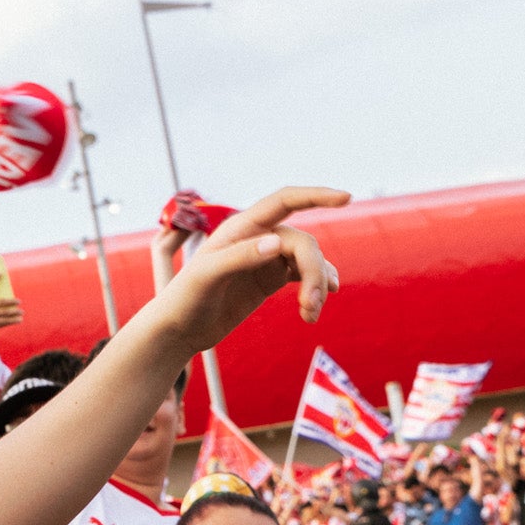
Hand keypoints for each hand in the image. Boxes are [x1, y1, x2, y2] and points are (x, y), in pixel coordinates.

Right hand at [0, 291, 23, 348]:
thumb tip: (5, 304)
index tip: (0, 274)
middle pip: (1, 301)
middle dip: (12, 301)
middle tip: (19, 301)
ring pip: (5, 312)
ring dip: (15, 312)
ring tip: (21, 312)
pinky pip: (5, 320)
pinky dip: (13, 320)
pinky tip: (19, 320)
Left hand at [154, 187, 346, 353]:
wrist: (178, 329)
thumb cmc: (185, 298)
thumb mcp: (207, 276)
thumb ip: (240, 257)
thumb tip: (277, 244)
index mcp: (240, 227)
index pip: (285, 201)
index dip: (316, 195)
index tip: (346, 198)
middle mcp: (256, 237)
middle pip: (302, 243)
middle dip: (315, 271)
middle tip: (311, 307)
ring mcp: (265, 258)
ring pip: (307, 260)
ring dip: (317, 284)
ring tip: (311, 315)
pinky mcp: (269, 280)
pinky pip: (303, 275)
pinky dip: (316, 287)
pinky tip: (318, 304)